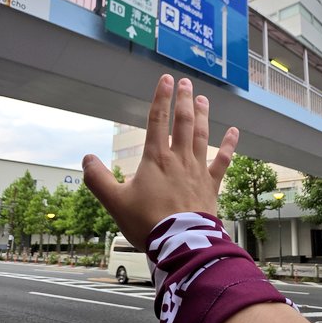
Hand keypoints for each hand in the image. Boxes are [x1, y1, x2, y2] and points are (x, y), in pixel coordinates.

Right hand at [82, 74, 238, 249]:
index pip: (158, 120)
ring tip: (203, 99)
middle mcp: (179, 159)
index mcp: (156, 158)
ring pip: (202, 136)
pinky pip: (223, 160)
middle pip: (183, 122)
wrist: (180, 243)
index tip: (165, 79)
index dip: (161, 98)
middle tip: (186, 82)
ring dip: (203, 115)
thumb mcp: (114, 202)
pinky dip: (230, 145)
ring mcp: (198, 170)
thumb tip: (86, 158)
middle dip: (184, 100)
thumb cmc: (147, 223)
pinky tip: (235, 132)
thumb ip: (98, 179)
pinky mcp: (211, 185)